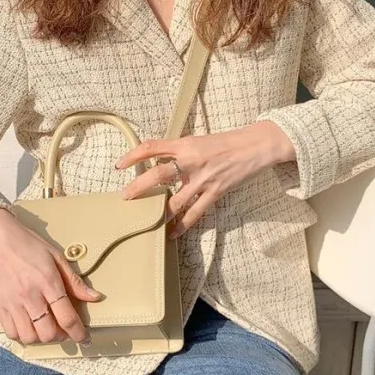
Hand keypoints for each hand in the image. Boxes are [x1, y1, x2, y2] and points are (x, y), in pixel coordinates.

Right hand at [0, 208, 101, 345]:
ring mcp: (12, 303)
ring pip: (30, 337)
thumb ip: (74, 281)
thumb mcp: (56, 257)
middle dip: (61, 336)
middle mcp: (30, 296)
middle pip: (49, 333)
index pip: (67, 317)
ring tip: (47, 327)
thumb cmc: (27, 244)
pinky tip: (30, 326)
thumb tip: (94, 297)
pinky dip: (23, 335)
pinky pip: (11, 333)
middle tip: (64, 329)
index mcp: (48, 282)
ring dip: (42, 337)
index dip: (79, 333)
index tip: (84, 339)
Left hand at [115, 121, 295, 237]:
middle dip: (139, 187)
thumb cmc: (225, 142)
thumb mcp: (198, 141)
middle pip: (159, 174)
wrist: (254, 146)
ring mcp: (203, 179)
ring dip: (160, 212)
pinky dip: (183, 224)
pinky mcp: (215, 192)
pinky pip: (195, 212)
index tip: (120, 165)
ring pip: (176, 200)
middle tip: (126, 197)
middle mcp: (192, 161)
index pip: (153, 147)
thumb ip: (178, 151)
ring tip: (147, 220)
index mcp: (185, 144)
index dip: (133, 155)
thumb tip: (158, 161)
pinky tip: (173, 233)